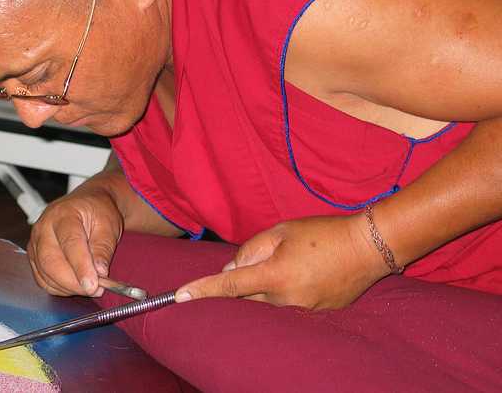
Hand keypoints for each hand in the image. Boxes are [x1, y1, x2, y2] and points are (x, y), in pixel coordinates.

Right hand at [28, 184, 123, 296]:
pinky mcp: (34, 256)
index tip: (93, 285)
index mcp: (64, 214)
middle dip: (73, 282)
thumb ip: (103, 248)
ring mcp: (35, 242)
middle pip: (51, 262)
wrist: (85, 204)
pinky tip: (75, 285)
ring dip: (68, 287)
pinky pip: (42, 279)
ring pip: (45, 274)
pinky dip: (59, 288)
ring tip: (89, 286)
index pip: (70, 244)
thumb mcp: (109, 224)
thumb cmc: (96, 211)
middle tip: (94, 290)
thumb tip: (99, 272)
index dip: (81, 267)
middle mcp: (43, 228)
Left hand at [175, 214, 388, 309]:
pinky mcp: (316, 315)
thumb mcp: (281, 231)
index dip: (202, 291)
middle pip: (247, 297)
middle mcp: (286, 299)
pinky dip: (286, 290)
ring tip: (293, 262)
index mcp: (275, 275)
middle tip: (266, 258)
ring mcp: (302, 311)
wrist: (368, 246)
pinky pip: (287, 305)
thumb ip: (251, 250)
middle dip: (245, 280)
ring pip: (267, 302)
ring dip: (267, 285)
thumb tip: (231, 268)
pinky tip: (304, 272)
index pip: (229, 285)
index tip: (179, 297)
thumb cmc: (322, 233)